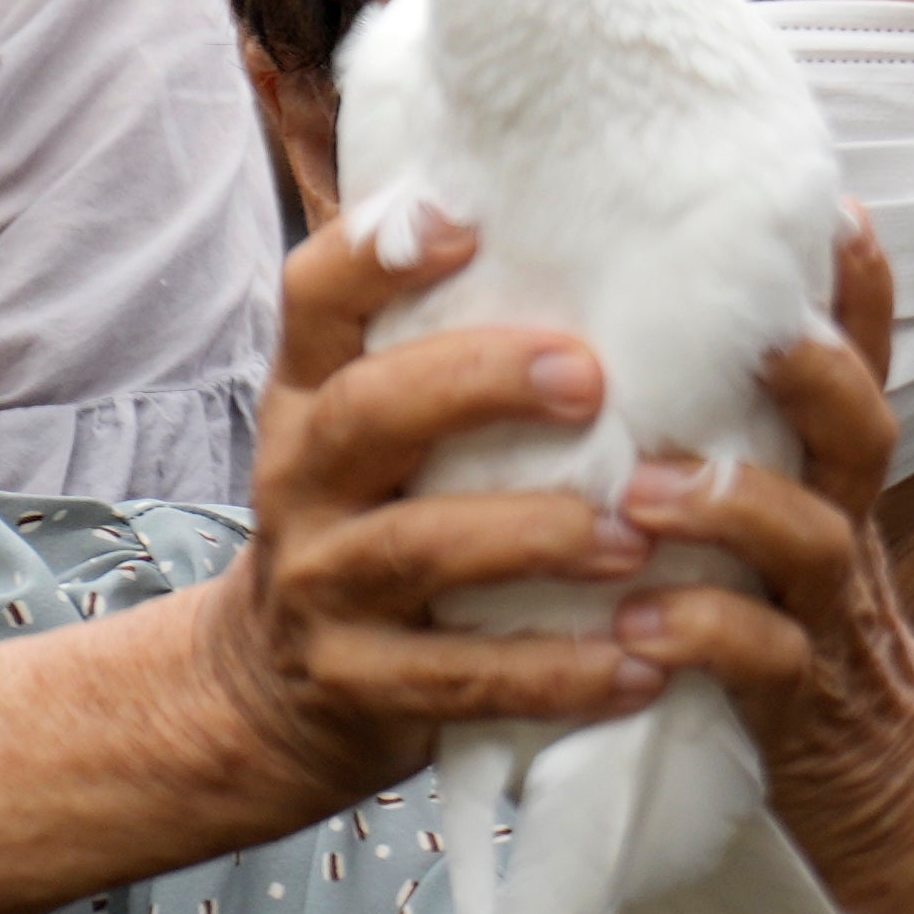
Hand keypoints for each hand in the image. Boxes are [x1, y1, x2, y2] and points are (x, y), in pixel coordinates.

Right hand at [190, 210, 669, 800]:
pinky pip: (459, 678)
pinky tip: (639, 666)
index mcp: (309, 397)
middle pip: (368, 412)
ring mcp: (320, 586)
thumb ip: (444, 352)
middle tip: (589, 379)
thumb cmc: (374, 518)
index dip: (372, 256)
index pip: (313, 301)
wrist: (274, 689)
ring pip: (417, 548)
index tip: (463, 224)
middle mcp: (300, 480)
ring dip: (535, 536)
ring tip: (634, 537)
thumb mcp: (377, 432)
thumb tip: (605, 245)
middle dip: (479, 384)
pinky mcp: (358, 683)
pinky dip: (553, 673)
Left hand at [603, 221, 913, 913]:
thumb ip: (736, 454)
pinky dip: (700, 638)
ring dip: (731, 502)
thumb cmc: (800, 649)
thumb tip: (632, 350)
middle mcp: (841, 533)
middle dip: (817, 369)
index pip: (860, 364)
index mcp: (831, 483)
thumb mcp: (781, 539)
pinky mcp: (796, 708)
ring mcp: (826, 618)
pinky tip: (635, 630)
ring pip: (810, 538)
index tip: (832, 203)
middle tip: (757, 329)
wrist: (899, 799)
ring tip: (646, 487)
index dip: (858, 289)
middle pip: (860, 427)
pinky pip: (760, 662)